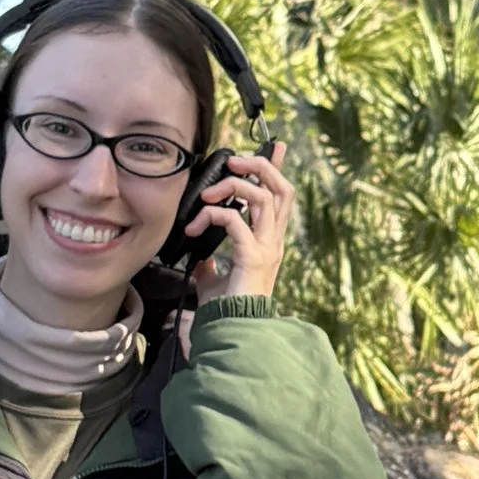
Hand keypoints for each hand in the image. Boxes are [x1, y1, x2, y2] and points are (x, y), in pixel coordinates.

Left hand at [188, 141, 293, 300]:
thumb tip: (199, 256)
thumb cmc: (226, 311)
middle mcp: (273, 241)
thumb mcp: (215, 280)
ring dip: (233, 186)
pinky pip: (236, 221)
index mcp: (268, 242)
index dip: (278, 169)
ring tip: (207, 194)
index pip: (280, 197)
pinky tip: (196, 226)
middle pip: (282, 189)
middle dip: (261, 166)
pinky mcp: (253, 256)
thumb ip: (211, 264)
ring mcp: (266, 248)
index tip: (275, 146)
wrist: (231, 332)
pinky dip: (214, 215)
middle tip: (235, 160)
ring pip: (264, 197)